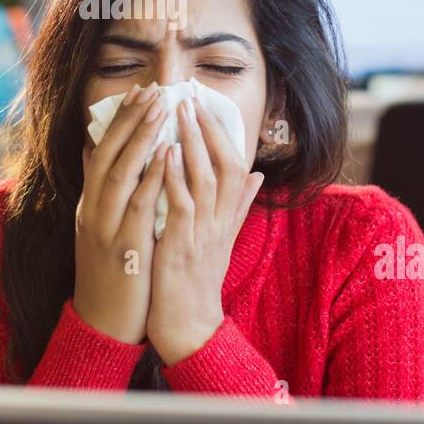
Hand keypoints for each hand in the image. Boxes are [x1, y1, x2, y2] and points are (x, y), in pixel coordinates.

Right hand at [72, 83, 168, 344]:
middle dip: (130, 119)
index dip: (119, 121)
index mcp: (90, 204)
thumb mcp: (103, 229)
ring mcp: (105, 227)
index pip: (101, 152)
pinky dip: (152, 177)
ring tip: (160, 108)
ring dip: (141, 137)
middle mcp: (93, 210)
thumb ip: (106, 192)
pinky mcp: (123, 247)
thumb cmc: (111, 275)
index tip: (138, 92)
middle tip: (152, 89)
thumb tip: (101, 153)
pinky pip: (138, 205)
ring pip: (120, 172)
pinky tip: (168, 154)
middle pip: (108, 153)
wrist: (103, 324)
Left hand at [147, 96, 263, 365]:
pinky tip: (167, 153)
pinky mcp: (182, 247)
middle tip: (190, 94)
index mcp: (225, 217)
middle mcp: (218, 221)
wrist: (189, 329)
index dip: (221, 133)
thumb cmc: (198, 283)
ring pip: (205, 179)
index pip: (231, 164)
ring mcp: (202, 233)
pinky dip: (175, 177)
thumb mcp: (222, 239)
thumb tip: (257, 174)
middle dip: (207, 128)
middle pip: (222, 164)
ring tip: (180, 111)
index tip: (205, 103)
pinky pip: (182, 206)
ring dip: (194, 143)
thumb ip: (237, 206)